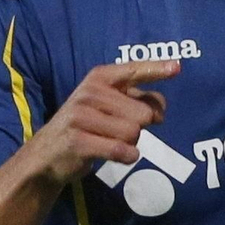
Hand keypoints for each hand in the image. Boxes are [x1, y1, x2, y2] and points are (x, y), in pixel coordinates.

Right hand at [25, 60, 178, 187]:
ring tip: (110, 142)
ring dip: (131, 144)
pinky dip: (127, 157)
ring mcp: (82, 116)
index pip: (133, 70)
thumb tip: (161, 108)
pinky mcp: (79, 141)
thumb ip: (136, 100)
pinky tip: (116, 155)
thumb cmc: (85, 126)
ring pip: (134, 133)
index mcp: (99, 78)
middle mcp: (90, 92)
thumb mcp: (108, 106)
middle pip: (143, 113)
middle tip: (118, 131)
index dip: (157, 69)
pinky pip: (122, 151)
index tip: (178, 67)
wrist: (47, 154)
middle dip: (139, 127)